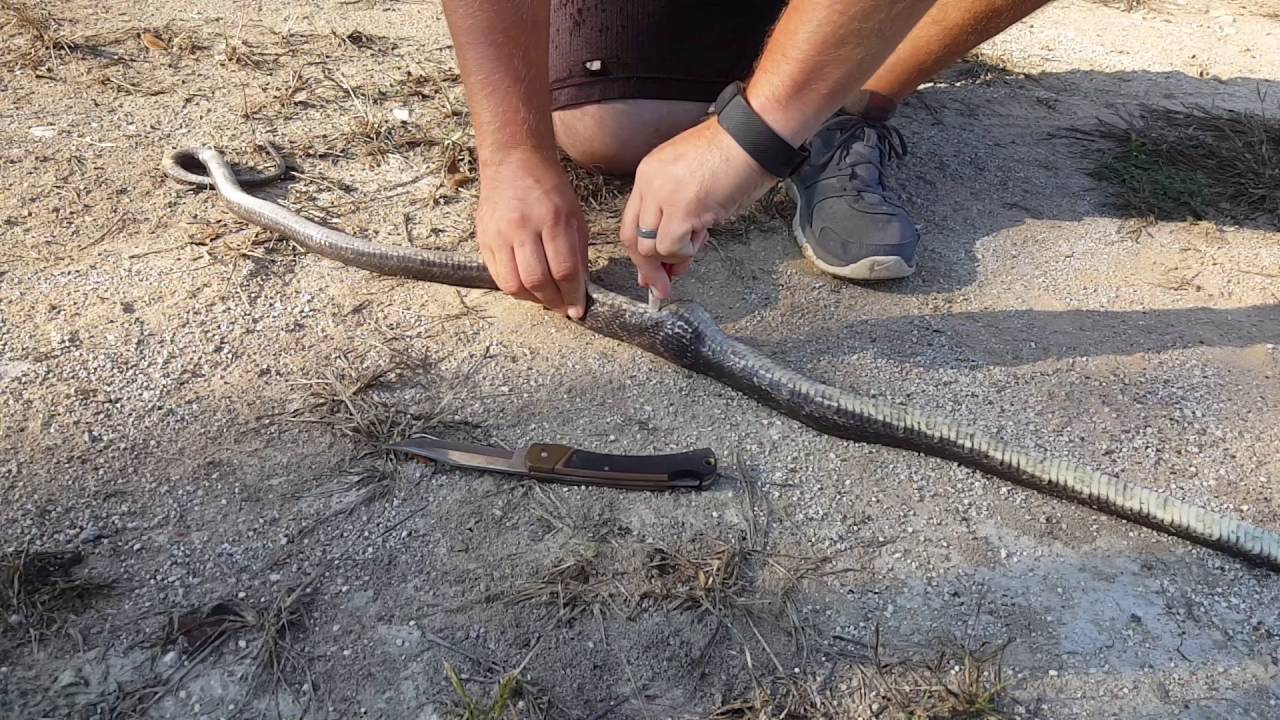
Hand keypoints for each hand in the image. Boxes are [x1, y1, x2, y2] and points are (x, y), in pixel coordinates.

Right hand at [476, 147, 588, 318]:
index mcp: (552, 219)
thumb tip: (579, 290)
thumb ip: (578, 254)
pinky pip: (498, 276)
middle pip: (537, 281)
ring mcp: (499, 234)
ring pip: (514, 284)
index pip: (564, 270)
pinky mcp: (484, 239)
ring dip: (532, 300)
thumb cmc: (549, 189)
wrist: (514, 163)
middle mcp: (523, 227)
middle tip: (563, 308)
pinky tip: (527, 287)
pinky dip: (515, 289)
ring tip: (545, 299)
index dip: (572, 295)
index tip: (578, 309)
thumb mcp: (574, 217)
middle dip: (553, 302)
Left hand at [621, 119, 775, 297]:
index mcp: (649, 173)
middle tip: (664, 285)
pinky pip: (671, 247)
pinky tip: (702, 236)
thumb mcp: (696, 182)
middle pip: (632, 239)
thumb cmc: (738, 154)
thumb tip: (676, 251)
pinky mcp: (682, 207)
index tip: (651, 272)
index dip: (640, 253)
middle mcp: (649, 183)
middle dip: (648, 269)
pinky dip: (685, 253)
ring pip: (649, 248)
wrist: (755, 135)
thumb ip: (679, 213)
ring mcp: (662, 195)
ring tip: (698, 242)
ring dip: (674, 257)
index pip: (631, 222)